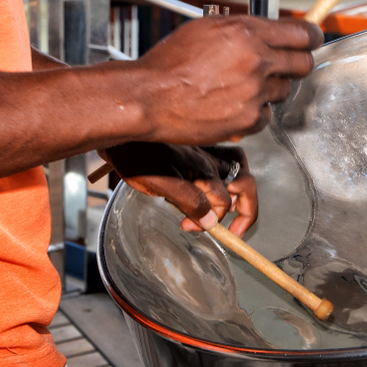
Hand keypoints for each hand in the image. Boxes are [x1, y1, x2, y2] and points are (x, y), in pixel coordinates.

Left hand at [101, 142, 257, 235]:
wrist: (122, 135)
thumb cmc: (134, 158)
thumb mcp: (158, 185)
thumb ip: (188, 201)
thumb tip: (211, 221)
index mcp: (201, 170)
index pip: (223, 202)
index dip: (212, 221)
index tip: (191, 227)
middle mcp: (209, 159)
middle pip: (243, 185)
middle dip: (245, 210)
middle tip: (234, 231)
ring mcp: (206, 151)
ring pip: (240, 167)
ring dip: (242, 188)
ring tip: (233, 205)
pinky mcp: (198, 147)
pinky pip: (227, 154)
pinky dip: (232, 168)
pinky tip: (221, 179)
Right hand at [114, 15, 322, 144]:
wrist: (150, 97)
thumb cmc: (169, 64)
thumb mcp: (205, 29)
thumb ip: (242, 28)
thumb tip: (266, 29)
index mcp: (247, 34)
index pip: (302, 33)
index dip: (311, 37)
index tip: (311, 39)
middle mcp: (256, 62)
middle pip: (303, 63)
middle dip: (296, 63)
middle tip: (283, 65)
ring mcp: (254, 93)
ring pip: (283, 90)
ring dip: (269, 89)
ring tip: (241, 86)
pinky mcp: (248, 119)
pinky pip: (266, 115)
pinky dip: (254, 112)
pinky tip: (232, 105)